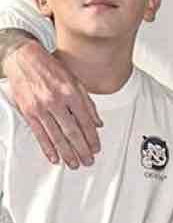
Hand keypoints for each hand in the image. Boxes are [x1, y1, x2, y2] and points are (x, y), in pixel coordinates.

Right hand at [6, 38, 100, 166]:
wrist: (24, 58)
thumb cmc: (50, 69)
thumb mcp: (75, 81)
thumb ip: (88, 104)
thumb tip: (98, 123)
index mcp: (71, 93)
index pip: (85, 122)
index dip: (92, 138)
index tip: (96, 148)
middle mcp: (56, 101)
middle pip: (72, 132)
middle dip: (82, 150)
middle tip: (88, 161)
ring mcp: (41, 108)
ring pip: (56, 136)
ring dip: (67, 153)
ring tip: (74, 164)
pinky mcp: (28, 112)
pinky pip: (39, 134)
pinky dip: (47, 148)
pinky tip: (55, 157)